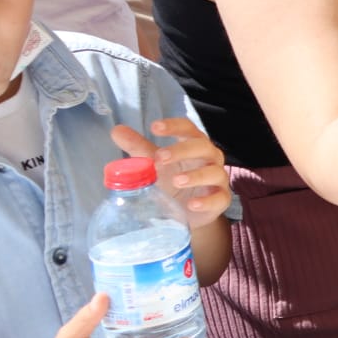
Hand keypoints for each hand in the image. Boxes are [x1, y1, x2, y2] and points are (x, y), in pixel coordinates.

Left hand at [111, 119, 230, 228]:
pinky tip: (191, 204)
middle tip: (160, 158)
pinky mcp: (220, 200)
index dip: (174, 126)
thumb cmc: (172, 181)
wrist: (186, 211)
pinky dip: (206, 201)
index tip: (154, 127)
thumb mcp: (154, 163)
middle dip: (182, 150)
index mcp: (193, 145)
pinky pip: (219, 198)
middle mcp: (209, 159)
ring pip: (214, 172)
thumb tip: (117, 130)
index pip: (188, 129)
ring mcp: (217, 179)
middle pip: (203, 147)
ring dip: (196, 175)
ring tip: (176, 181)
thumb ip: (138, 148)